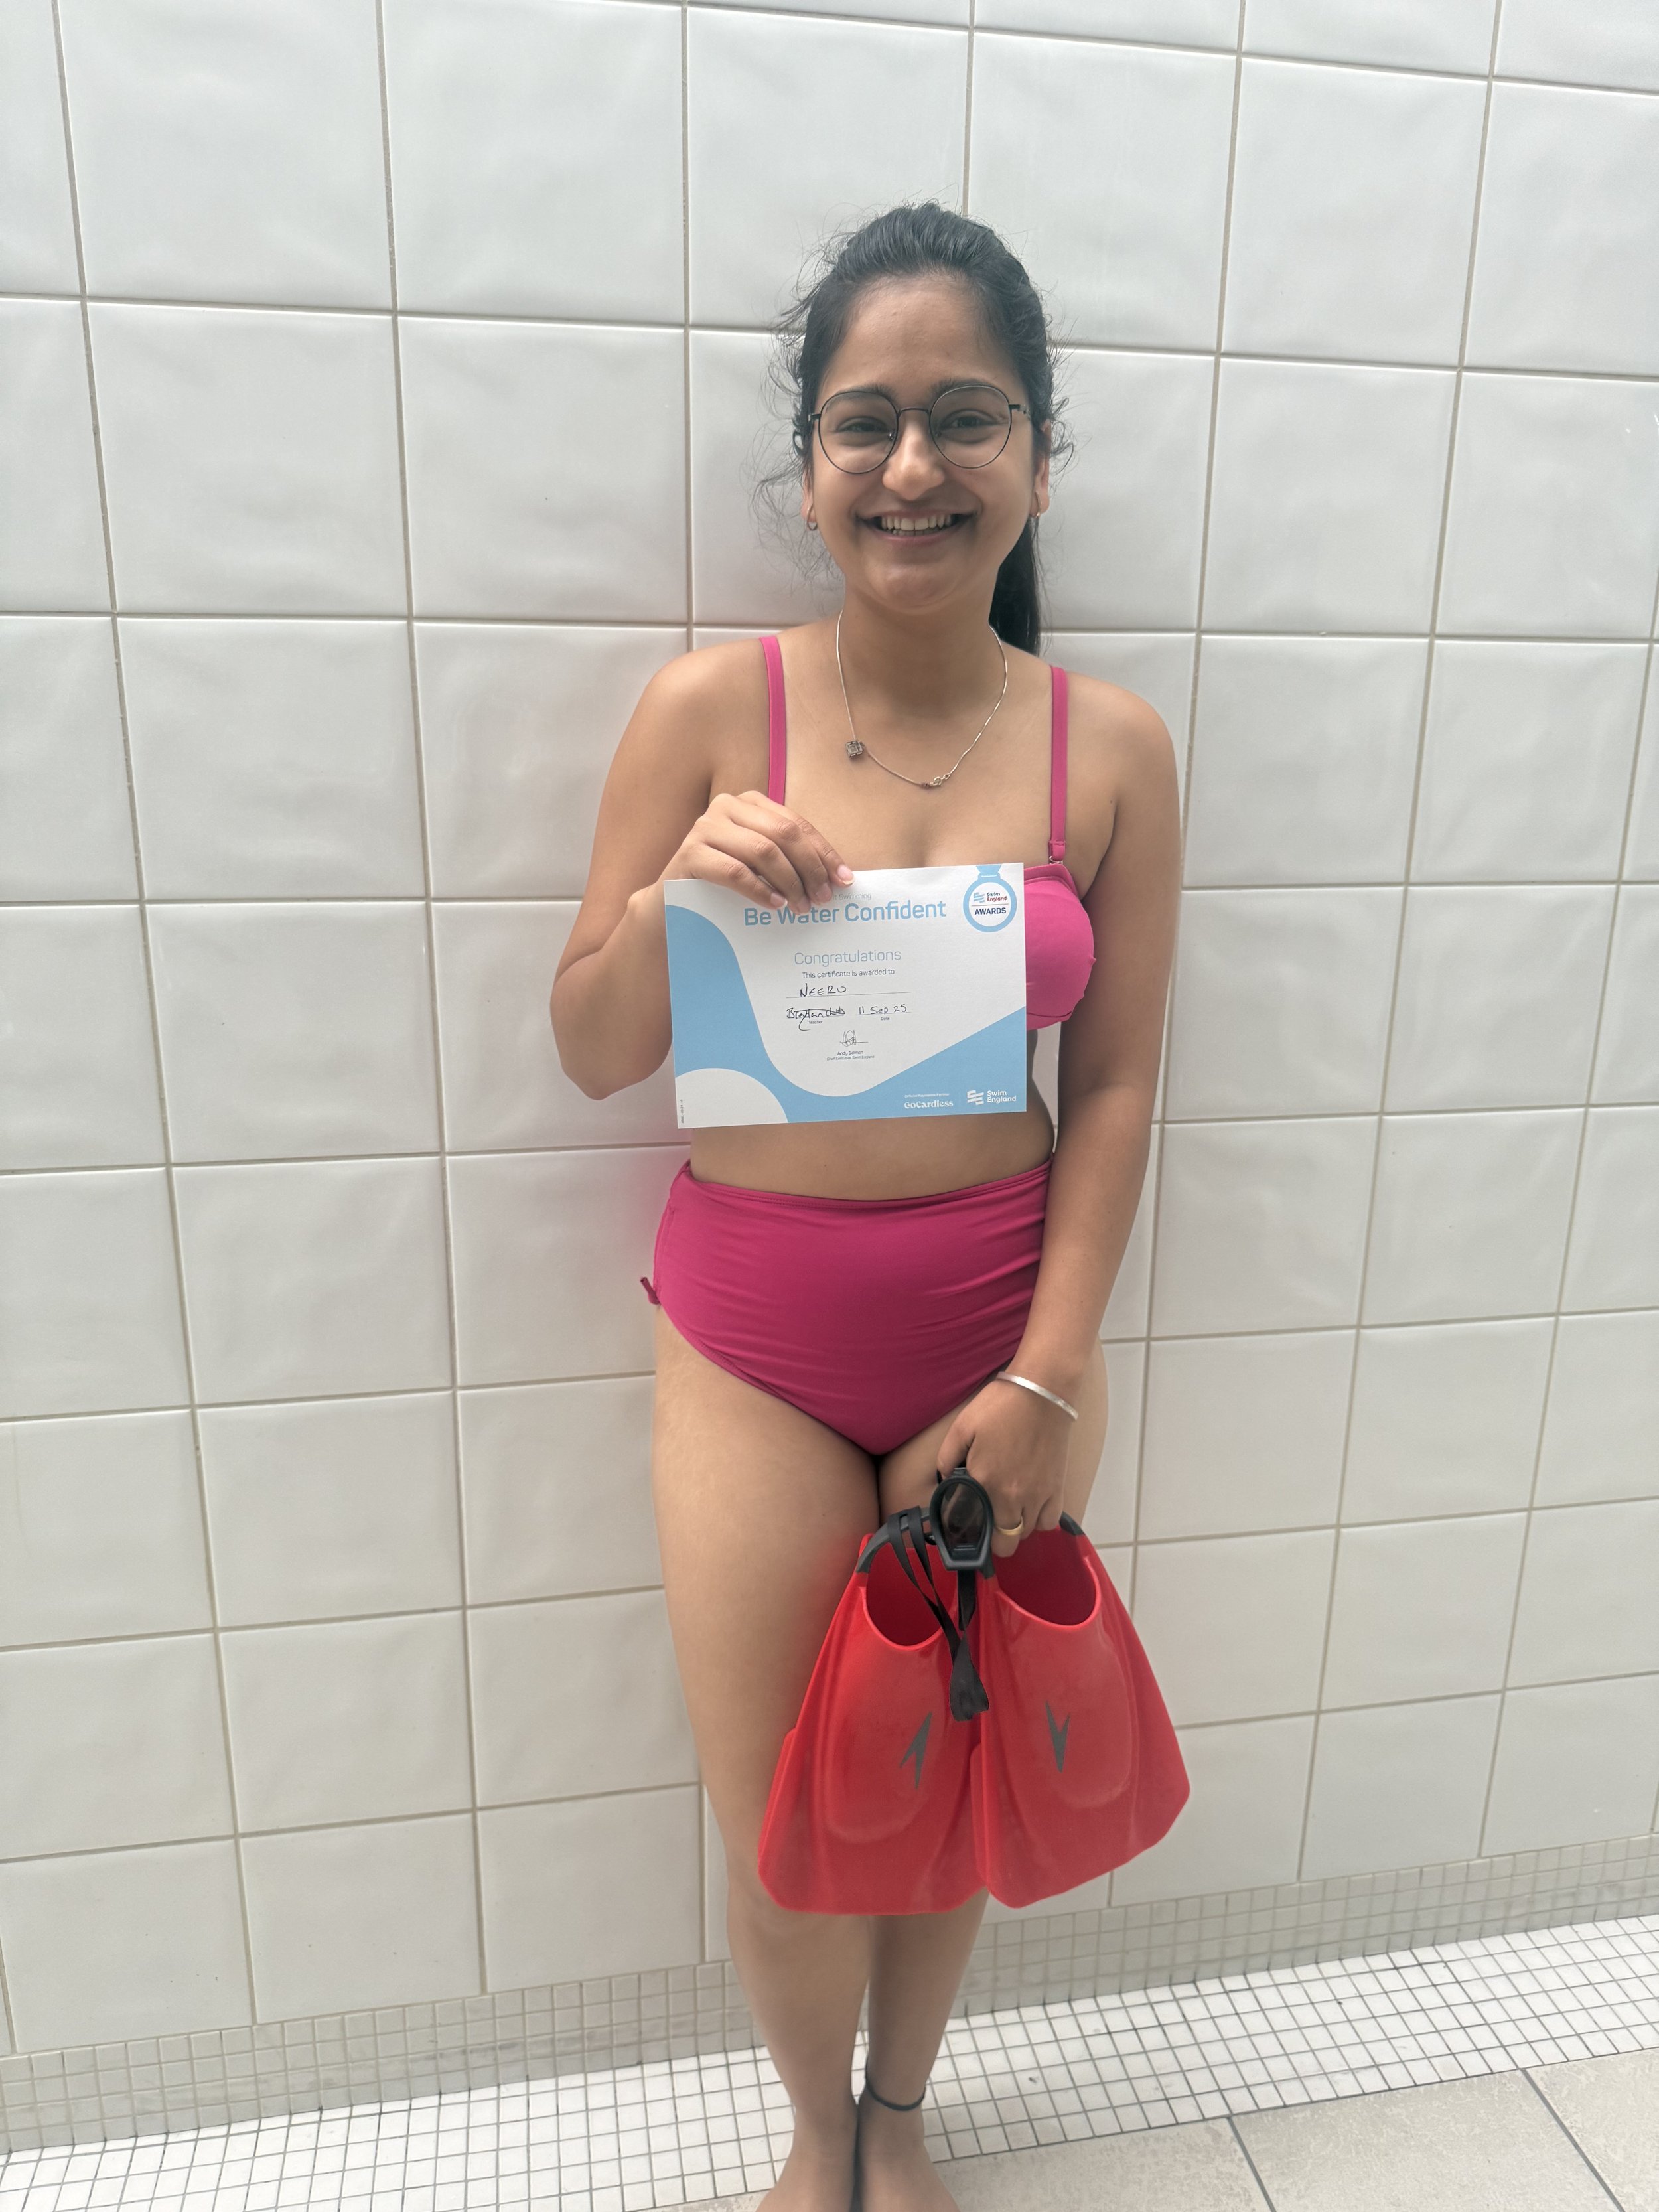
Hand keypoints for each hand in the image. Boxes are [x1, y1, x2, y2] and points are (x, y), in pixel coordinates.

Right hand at [663, 790, 851, 915]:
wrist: (671, 902)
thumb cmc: (722, 883)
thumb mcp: (758, 864)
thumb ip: (788, 860)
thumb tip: (837, 877)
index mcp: (749, 803)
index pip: (796, 824)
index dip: (824, 852)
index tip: (844, 880)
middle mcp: (726, 807)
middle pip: (783, 833)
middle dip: (810, 867)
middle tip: (823, 898)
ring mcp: (705, 829)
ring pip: (762, 850)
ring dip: (789, 881)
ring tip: (801, 906)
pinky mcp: (690, 854)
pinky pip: (735, 871)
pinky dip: (761, 890)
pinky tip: (776, 905)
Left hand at [937, 1377, 1072, 1558]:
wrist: (1042, 1391)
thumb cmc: (999, 1406)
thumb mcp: (962, 1427)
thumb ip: (947, 1458)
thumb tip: (946, 1478)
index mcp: (986, 1483)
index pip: (978, 1529)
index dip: (973, 1534)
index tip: (970, 1525)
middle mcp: (1014, 1496)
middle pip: (1007, 1542)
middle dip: (996, 1537)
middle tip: (990, 1519)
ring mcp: (1039, 1495)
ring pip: (1028, 1533)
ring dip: (1017, 1527)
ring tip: (1010, 1509)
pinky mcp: (1057, 1487)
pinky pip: (1051, 1521)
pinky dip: (1041, 1520)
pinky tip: (1032, 1505)